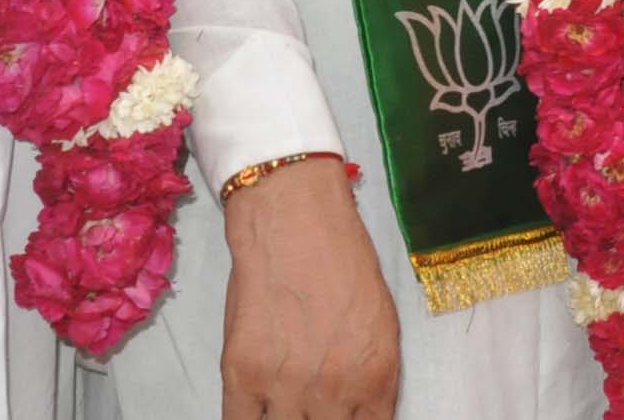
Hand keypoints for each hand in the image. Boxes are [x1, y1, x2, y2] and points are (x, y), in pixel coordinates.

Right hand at [220, 158, 399, 418]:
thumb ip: (371, 381)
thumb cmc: (345, 264)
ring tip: (286, 405)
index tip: (340, 419)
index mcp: (376, 380)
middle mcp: (335, 392)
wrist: (297, 222)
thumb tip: (358, 414)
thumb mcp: (381, 326)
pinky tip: (255, 411)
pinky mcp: (242, 377)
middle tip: (311, 410)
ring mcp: (288, 388)